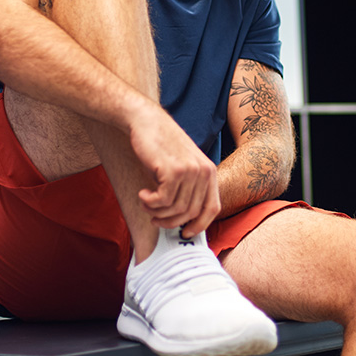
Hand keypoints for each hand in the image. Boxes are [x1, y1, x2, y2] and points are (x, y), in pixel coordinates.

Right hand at [128, 111, 221, 238]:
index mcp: (210, 171)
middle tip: (155, 218)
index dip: (199, 225)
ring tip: (146, 202)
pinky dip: (149, 203)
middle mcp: (204, 171)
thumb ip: (188, 188)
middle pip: (190, 213)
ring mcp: (190, 171)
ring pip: (175, 209)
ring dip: (156, 212)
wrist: (146, 121)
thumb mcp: (183, 166)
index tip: (185, 233)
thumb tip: (182, 221)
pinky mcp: (173, 170)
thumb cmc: (161, 146)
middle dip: (170, 222)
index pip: (212, 208)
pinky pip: (162, 201)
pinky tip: (142, 194)